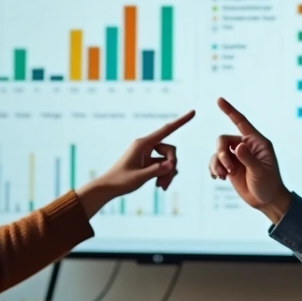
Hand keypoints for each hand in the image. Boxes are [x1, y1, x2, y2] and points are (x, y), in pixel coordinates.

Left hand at [77, 111, 194, 216]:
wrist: (108, 188)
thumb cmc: (120, 181)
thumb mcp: (139, 177)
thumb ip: (157, 171)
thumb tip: (172, 165)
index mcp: (142, 144)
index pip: (166, 129)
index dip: (181, 121)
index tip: (193, 112)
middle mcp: (146, 146)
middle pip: (170, 150)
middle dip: (171, 165)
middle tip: (164, 182)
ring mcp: (148, 154)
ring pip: (168, 160)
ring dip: (168, 174)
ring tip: (161, 187)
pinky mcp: (149, 163)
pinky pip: (164, 166)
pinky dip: (164, 176)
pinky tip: (159, 186)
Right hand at [208, 98, 290, 222]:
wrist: (266, 200)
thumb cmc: (268, 185)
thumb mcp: (260, 172)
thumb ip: (248, 159)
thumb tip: (237, 146)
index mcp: (257, 142)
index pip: (241, 122)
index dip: (230, 111)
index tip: (219, 100)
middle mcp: (245, 146)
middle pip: (223, 140)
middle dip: (221, 154)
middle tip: (227, 170)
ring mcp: (237, 156)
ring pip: (217, 152)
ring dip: (217, 164)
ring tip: (222, 176)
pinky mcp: (230, 166)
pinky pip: (215, 162)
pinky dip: (214, 168)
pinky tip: (217, 178)